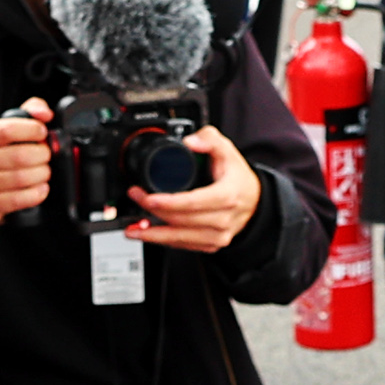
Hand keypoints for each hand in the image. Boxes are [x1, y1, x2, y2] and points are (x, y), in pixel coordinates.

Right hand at [0, 99, 55, 228]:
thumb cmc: (0, 159)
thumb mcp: (11, 132)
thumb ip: (30, 113)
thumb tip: (44, 113)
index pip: (6, 129)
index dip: (32, 130)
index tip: (43, 133)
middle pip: (19, 155)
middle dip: (41, 156)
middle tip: (46, 157)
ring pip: (20, 178)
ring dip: (41, 175)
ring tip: (43, 173)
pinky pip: (18, 199)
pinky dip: (36, 194)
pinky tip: (40, 188)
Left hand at [122, 122, 259, 253]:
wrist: (253, 201)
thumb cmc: (237, 177)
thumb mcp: (227, 150)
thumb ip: (209, 139)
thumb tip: (190, 141)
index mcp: (226, 195)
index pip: (193, 202)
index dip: (168, 202)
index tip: (148, 197)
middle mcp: (223, 219)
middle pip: (180, 220)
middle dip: (152, 210)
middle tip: (135, 196)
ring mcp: (217, 235)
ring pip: (179, 238)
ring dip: (152, 233)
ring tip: (132, 228)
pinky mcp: (211, 245)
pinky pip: (183, 245)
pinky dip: (162, 241)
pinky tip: (147, 235)